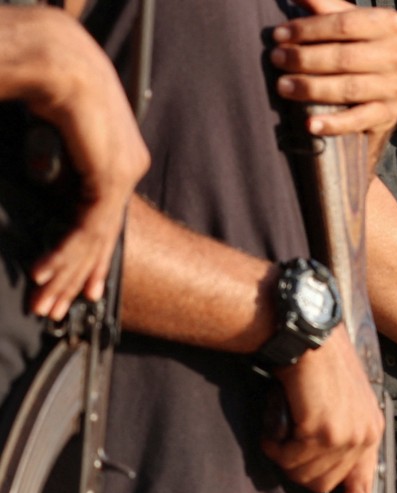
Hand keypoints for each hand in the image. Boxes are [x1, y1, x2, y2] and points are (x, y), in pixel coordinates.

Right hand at [20, 7, 149, 319]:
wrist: (57, 58)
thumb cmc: (52, 85)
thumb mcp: (61, 137)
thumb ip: (65, 166)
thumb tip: (53, 184)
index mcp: (121, 159)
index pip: (106, 221)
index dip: (91, 258)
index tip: (79, 287)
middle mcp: (128, 168)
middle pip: (103, 237)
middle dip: (76, 277)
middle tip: (58, 309)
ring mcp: (122, 173)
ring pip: (94, 239)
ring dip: (66, 274)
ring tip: (48, 303)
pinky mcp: (109, 175)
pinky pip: (87, 227)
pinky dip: (65, 253)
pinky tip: (47, 274)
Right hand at [262, 328, 384, 492]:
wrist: (308, 333)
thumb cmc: (316, 361)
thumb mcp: (340, 401)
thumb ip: (336, 433)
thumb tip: (315, 465)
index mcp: (370, 430)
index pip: (364, 486)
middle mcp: (364, 436)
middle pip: (321, 486)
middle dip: (296, 466)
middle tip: (286, 433)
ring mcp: (345, 436)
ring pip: (301, 474)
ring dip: (283, 451)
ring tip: (285, 416)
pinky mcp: (322, 432)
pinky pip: (286, 457)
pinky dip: (274, 438)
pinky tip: (279, 412)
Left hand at [271, 0, 396, 165]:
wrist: (390, 85)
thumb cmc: (362, 45)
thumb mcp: (350, 21)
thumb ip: (324, 6)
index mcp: (390, 24)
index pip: (344, 24)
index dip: (308, 29)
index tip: (278, 35)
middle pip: (343, 57)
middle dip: (304, 59)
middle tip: (276, 59)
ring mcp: (395, 88)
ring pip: (348, 88)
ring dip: (311, 88)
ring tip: (282, 86)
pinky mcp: (388, 115)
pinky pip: (358, 120)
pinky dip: (333, 124)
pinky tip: (310, 125)